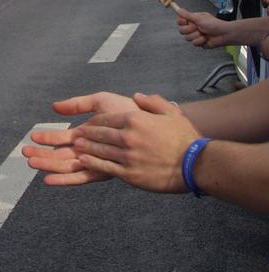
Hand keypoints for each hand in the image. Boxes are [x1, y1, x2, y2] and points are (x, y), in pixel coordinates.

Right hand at [22, 92, 138, 185]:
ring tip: (31, 163)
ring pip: (67, 167)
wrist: (150, 121)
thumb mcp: (100, 101)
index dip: (47, 139)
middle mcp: (90, 150)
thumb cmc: (129, 111)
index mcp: (88, 135)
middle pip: (61, 155)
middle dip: (42, 155)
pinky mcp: (105, 169)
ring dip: (48, 165)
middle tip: (24, 154)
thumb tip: (54, 107)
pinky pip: (81, 177)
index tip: (32, 137)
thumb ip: (78, 104)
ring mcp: (97, 161)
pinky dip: (63, 179)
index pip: (62, 139)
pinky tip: (48, 179)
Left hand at [71, 94, 197, 193]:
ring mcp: (128, 156)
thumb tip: (136, 96)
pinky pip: (105, 167)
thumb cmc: (184, 138)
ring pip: (99, 151)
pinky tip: (84, 162)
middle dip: (87, 135)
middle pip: (99, 134)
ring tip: (76, 148)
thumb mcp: (170, 112)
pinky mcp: (130, 174)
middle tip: (76, 136)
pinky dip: (92, 163)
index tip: (89, 124)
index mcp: (135, 119)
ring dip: (86, 148)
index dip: (95, 122)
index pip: (106, 118)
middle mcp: (128, 136)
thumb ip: (151, 102)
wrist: (195, 165)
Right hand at [177, 8, 234, 47]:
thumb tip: (178, 10)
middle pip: (181, 30)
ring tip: (203, 33)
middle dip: (190, 30)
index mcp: (192, 19)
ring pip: (187, 38)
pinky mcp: (199, 42)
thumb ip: (187, 15)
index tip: (186, 21)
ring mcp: (195, 35)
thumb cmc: (214, 24)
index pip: (180, 21)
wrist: (224, 34)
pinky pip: (194, 43)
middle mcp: (193, 27)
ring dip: (196, 35)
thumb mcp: (199, 18)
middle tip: (197, 27)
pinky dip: (200, 41)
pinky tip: (206, 38)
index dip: (181, 22)